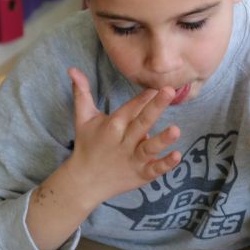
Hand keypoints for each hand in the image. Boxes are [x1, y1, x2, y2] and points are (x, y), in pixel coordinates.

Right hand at [62, 67, 181, 205]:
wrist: (84, 181)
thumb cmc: (87, 145)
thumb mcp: (83, 118)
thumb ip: (82, 93)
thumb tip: (72, 68)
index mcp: (113, 125)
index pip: (130, 108)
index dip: (143, 97)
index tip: (156, 86)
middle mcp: (123, 141)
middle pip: (141, 122)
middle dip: (155, 107)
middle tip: (169, 91)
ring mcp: (133, 159)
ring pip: (149, 148)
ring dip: (162, 139)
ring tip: (175, 129)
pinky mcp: (141, 174)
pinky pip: (154, 169)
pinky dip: (165, 164)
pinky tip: (177, 156)